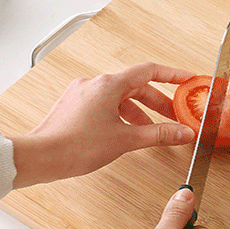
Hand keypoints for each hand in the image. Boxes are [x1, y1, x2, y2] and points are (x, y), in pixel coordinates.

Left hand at [10, 62, 195, 187]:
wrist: (41, 157)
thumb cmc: (75, 146)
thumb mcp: (126, 139)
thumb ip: (159, 134)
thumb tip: (183, 132)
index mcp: (109, 85)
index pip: (149, 71)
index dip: (172, 75)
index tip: (188, 79)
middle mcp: (94, 84)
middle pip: (136, 86)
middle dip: (158, 103)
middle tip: (175, 117)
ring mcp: (82, 94)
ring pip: (120, 98)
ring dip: (140, 112)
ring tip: (152, 131)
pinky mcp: (74, 107)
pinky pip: (105, 105)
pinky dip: (121, 116)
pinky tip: (126, 133)